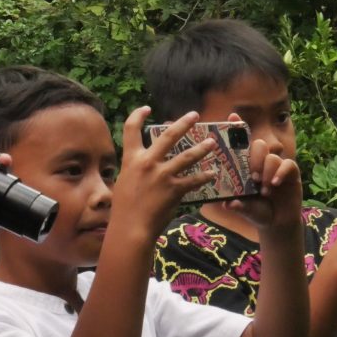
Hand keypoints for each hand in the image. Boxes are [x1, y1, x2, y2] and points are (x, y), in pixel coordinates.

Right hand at [112, 107, 216, 237]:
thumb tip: (142, 165)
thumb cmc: (124, 209)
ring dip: (202, 148)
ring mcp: (162, 175)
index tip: (146, 108)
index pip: (130, 130)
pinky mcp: (175, 189)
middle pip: (168, 136)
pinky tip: (212, 173)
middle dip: (183, 123)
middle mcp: (147, 163)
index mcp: (131, 159)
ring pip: (187, 156)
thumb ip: (134, 170)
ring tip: (212, 143)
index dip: (138, 115)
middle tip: (194, 115)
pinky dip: (204, 176)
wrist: (131, 228)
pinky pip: (194, 180)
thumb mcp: (124, 182)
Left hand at [224, 136, 302, 231]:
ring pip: (272, 156)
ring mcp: (277, 166)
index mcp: (247, 166)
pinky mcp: (291, 172)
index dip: (237, 128)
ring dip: (267, 172)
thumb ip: (238, 205)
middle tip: (253, 177)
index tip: (231, 117)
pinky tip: (275, 184)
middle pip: (259, 145)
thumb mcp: (245, 209)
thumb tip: (228, 204)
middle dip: (255, 158)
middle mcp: (262, 162)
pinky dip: (280, 173)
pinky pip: (287, 164)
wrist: (277, 223)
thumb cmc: (257, 211)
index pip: (242, 144)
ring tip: (264, 190)